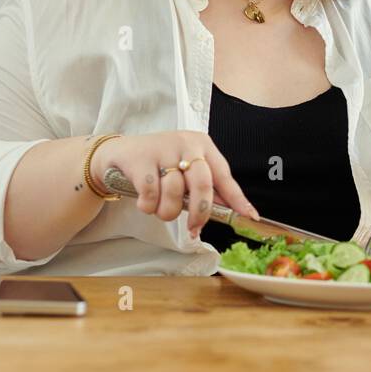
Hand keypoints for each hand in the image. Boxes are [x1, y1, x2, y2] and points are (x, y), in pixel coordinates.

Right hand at [92, 131, 258, 236]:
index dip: (237, 198)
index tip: (250, 216)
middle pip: (202, 185)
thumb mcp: (185, 169)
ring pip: (174, 193)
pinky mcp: (141, 159)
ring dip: (167, 211)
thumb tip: (228, 212)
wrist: (120, 152)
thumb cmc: (160, 164)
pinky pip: (150, 194)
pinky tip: (146, 202)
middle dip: (199, 212)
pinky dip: (148, 206)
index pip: (224, 175)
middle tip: (194, 228)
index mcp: (203, 145)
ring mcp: (163, 149)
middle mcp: (186, 143)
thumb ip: (205, 188)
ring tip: (160, 209)